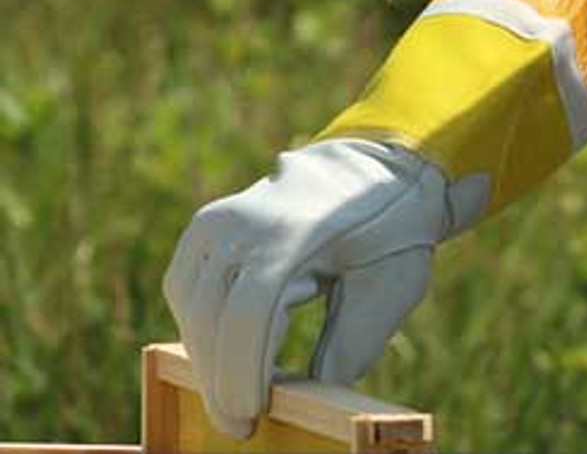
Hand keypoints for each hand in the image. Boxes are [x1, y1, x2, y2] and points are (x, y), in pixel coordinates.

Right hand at [162, 139, 452, 437]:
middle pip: (212, 318)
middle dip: (222, 379)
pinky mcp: (208, 225)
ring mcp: (219, 220)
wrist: (379, 168)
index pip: (250, 317)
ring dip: (207, 357)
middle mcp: (244, 223)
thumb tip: (314, 400)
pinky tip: (223, 354)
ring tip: (236, 396)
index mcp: (293, 235)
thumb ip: (353, 344)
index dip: (243, 374)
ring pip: (191, 306)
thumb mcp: (391, 286)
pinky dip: (198, 325)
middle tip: (240, 425)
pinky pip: (185, 287)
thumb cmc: (393, 231)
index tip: (250, 418)